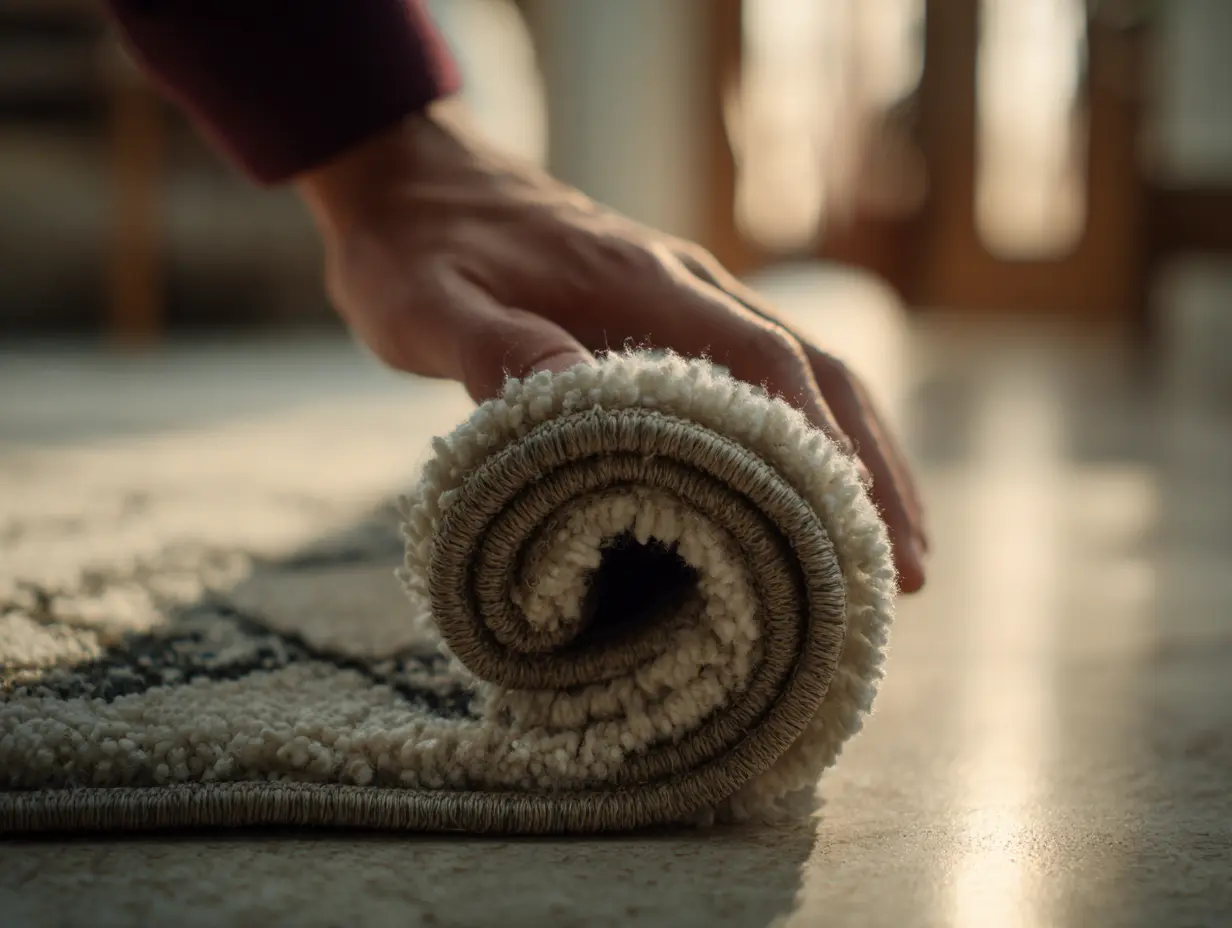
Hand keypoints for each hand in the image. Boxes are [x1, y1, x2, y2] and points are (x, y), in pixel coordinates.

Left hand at [295, 106, 927, 591]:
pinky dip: (813, 437)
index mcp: (640, 284)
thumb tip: (583, 399)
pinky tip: (821, 491)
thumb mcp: (428, 306)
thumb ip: (495, 350)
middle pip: (818, 374)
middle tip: (907, 572)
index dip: (823, 447)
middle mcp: (685, 287)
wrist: (415, 181)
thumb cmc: (415, 250)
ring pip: (810, 375)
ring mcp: (686, 298)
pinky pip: (769, 376)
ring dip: (861, 458)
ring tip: (893, 550)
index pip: (765, 363)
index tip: (863, 529)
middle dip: (872, 471)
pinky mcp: (671, 315)